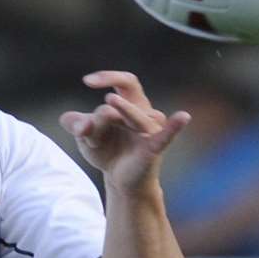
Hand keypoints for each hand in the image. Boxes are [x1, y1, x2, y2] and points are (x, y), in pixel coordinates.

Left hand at [59, 71, 190, 197]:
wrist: (119, 180)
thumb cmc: (106, 151)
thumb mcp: (84, 135)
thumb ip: (75, 123)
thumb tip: (82, 126)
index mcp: (129, 103)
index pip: (126, 81)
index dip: (109, 76)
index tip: (88, 82)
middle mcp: (144, 112)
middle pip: (125, 99)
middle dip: (102, 115)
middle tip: (86, 130)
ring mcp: (151, 129)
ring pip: (133, 118)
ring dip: (107, 128)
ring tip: (93, 138)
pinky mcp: (154, 147)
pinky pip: (166, 135)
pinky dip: (174, 126)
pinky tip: (183, 116)